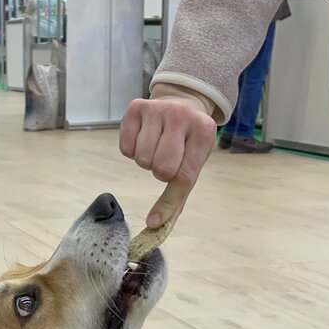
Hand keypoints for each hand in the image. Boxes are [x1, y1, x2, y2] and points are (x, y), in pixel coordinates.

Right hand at [119, 84, 216, 227]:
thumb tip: (157, 225)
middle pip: (161, 168)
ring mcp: (158, 108)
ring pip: (141, 159)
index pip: (184, 176)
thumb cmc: (187, 141)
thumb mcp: (193, 163)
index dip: (168, 202)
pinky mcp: (136, 107)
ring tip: (156, 148)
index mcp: (203, 131)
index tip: (155, 220)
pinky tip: (143, 139)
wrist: (181, 102)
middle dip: (160, 173)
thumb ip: (178, 196)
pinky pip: (125, 149)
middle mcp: (181, 115)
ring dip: (146, 161)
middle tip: (166, 163)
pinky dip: (132, 151)